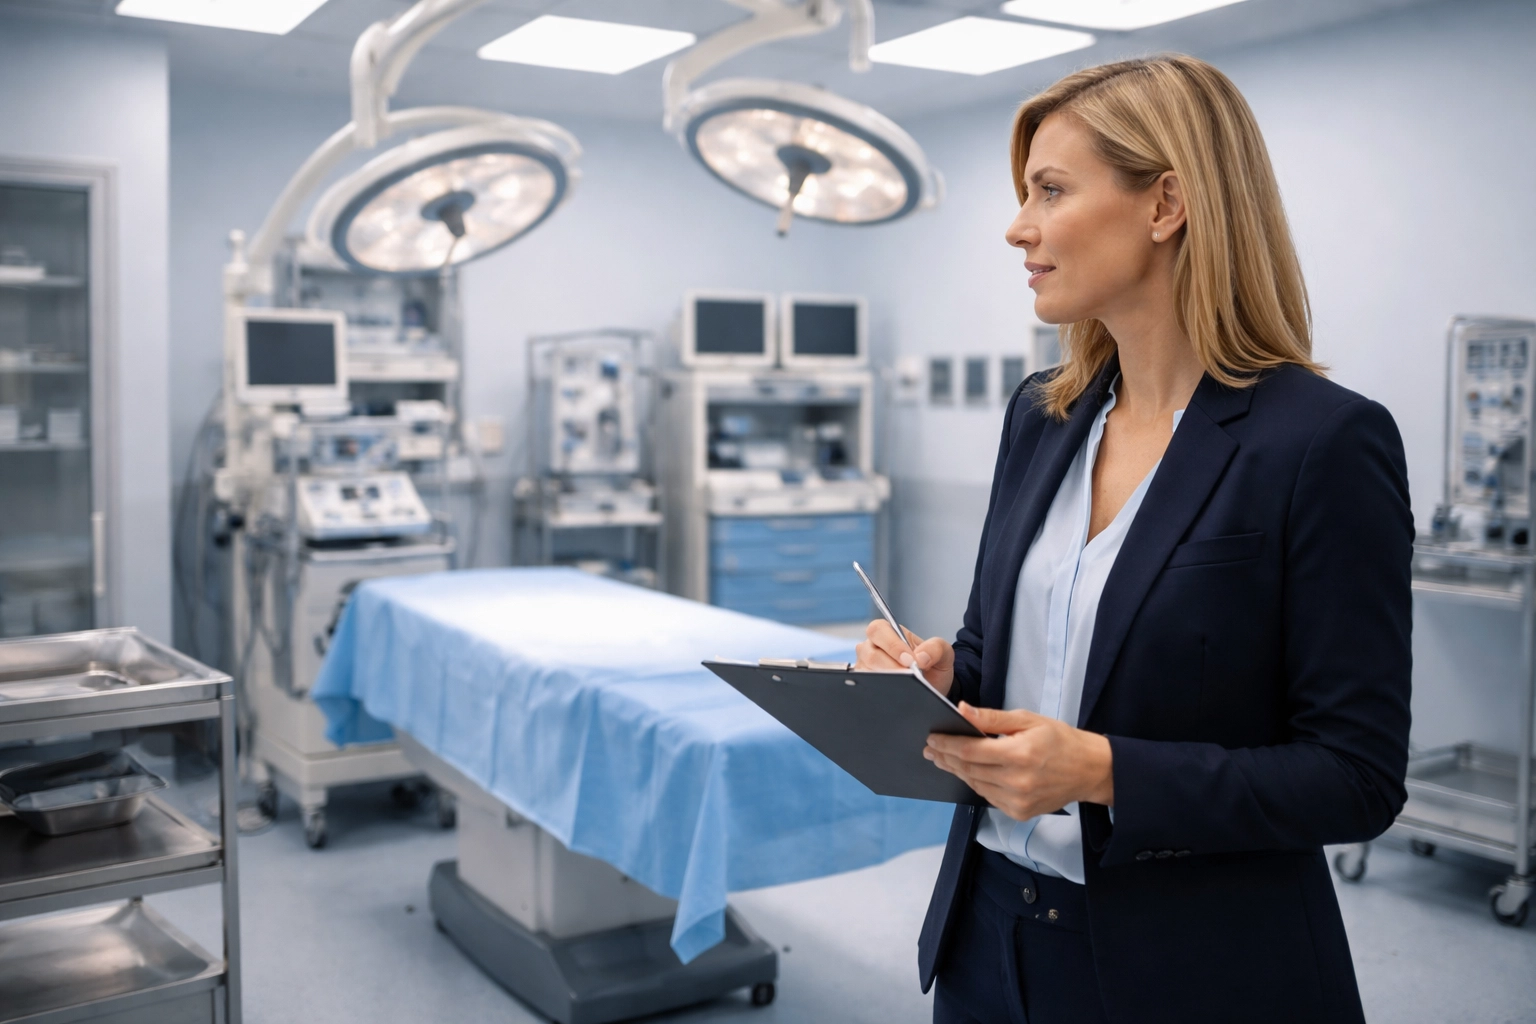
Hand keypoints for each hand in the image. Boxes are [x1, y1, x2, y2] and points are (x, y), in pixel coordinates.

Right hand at [855, 620, 954, 696]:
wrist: (932, 688)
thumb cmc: (932, 665)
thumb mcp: (943, 653)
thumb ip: (936, 648)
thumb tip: (921, 657)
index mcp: (888, 632)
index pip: (879, 630)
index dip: (892, 644)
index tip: (909, 660)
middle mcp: (872, 647)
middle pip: (870, 654)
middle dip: (890, 666)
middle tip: (909, 676)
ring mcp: (865, 666)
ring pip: (866, 672)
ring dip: (885, 680)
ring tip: (904, 687)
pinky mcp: (864, 685)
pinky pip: (865, 688)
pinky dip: (880, 692)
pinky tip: (895, 695)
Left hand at [925, 704, 1113, 817]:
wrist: (1089, 770)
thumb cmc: (1060, 740)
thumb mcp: (1028, 720)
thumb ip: (992, 719)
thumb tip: (962, 711)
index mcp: (1020, 754)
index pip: (970, 751)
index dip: (947, 745)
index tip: (932, 738)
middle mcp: (1017, 781)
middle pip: (969, 770)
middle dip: (946, 758)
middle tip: (931, 749)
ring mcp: (1018, 801)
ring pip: (975, 785)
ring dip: (958, 771)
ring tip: (944, 759)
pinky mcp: (1020, 813)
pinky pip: (988, 797)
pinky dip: (976, 784)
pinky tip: (968, 772)